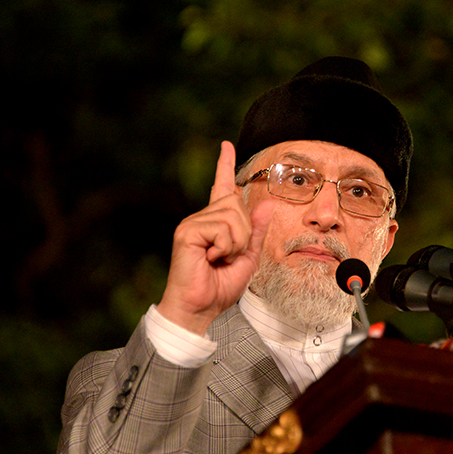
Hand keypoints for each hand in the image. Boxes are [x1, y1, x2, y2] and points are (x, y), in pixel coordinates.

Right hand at [156, 141, 273, 333]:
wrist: (200, 308)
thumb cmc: (219, 287)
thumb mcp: (247, 257)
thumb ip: (256, 232)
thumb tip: (265, 204)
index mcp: (215, 223)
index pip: (222, 188)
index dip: (224, 165)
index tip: (226, 145)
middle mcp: (202, 218)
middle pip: (237, 204)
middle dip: (245, 232)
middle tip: (230, 255)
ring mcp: (193, 223)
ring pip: (233, 216)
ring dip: (237, 242)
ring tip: (220, 258)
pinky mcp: (187, 231)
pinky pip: (222, 228)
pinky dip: (226, 246)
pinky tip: (212, 258)